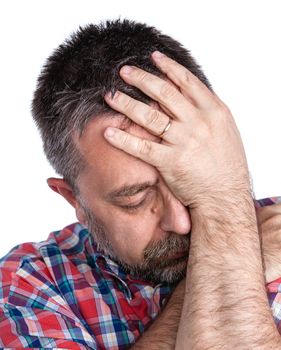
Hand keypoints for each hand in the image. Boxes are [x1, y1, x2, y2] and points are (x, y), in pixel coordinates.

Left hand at [104, 51, 250, 207]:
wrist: (226, 195)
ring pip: (149, 116)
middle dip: (141, 79)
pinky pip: (142, 147)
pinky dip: (123, 139)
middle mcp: (198, 122)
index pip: (187, 81)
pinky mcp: (170, 162)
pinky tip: (108, 131)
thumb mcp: (225, 130)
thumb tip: (188, 96)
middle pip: (164, 93)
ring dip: (126, 103)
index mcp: (214, 111)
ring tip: (110, 95)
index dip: (168, 67)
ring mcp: (184, 141)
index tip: (153, 57)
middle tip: (124, 71)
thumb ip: (206, 112)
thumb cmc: (227, 165)